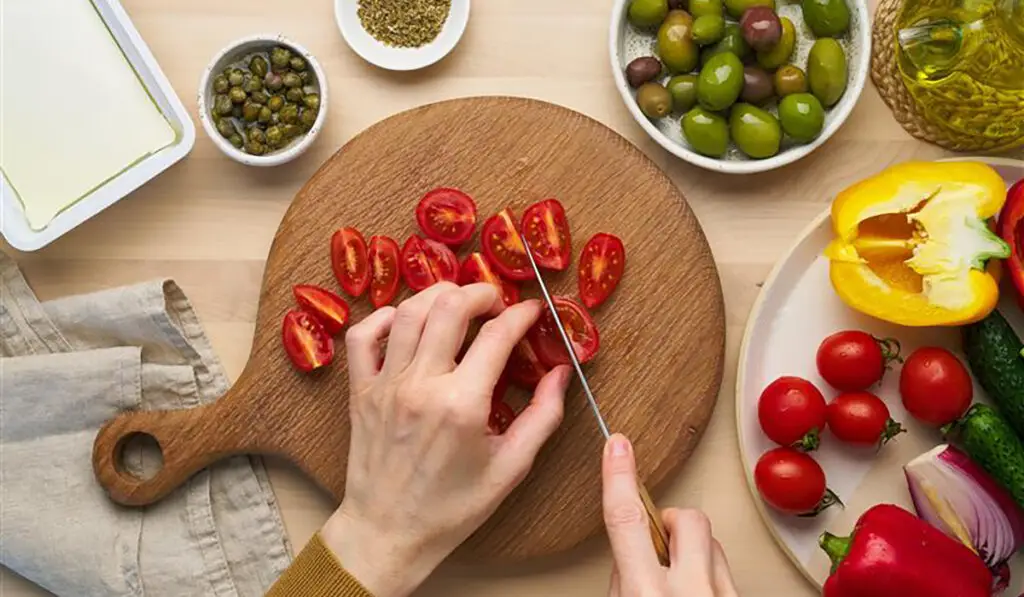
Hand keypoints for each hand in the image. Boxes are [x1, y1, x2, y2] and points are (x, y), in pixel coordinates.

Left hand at [321, 282, 571, 596]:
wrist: (388, 532)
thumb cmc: (452, 507)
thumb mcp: (510, 468)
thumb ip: (542, 417)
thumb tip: (561, 373)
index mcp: (462, 405)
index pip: (497, 335)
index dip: (522, 314)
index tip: (533, 311)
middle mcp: (421, 386)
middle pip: (450, 307)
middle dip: (481, 292)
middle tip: (497, 302)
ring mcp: (386, 385)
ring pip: (408, 312)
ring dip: (438, 294)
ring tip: (458, 302)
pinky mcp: (360, 390)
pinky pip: (363, 336)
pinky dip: (384, 317)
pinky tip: (406, 321)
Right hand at [603, 434, 738, 596]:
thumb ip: (624, 583)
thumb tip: (629, 556)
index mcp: (647, 596)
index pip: (627, 520)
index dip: (619, 477)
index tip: (617, 447)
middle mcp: (690, 593)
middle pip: (686, 519)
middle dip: (670, 521)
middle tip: (656, 544)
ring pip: (713, 544)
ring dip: (692, 551)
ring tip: (677, 578)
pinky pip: (727, 571)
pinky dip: (709, 574)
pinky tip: (696, 592)